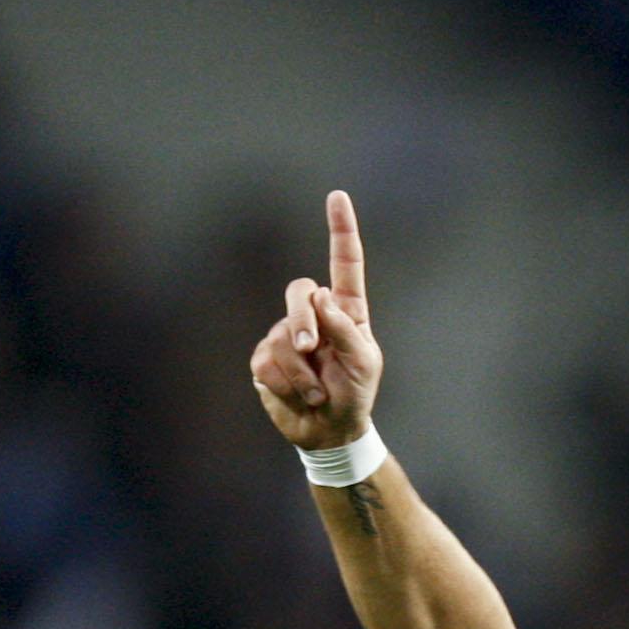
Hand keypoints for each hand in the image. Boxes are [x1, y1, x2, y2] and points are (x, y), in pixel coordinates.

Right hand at [250, 190, 383, 450]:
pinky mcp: (265, 359)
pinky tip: (300, 396)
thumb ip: (345, 329)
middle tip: (311, 349)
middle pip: (299, 291)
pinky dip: (287, 385)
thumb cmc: (355, 394)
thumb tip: (320, 297)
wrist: (329, 432)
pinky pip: (267, 362)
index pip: (344, 264)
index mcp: (345, 311)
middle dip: (302, 319)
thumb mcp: (363, 362)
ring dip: (301, 372)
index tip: (337, 196)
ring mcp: (286, 335)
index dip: (340, 230)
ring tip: (317, 393)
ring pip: (282, 336)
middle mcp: (314, 316)